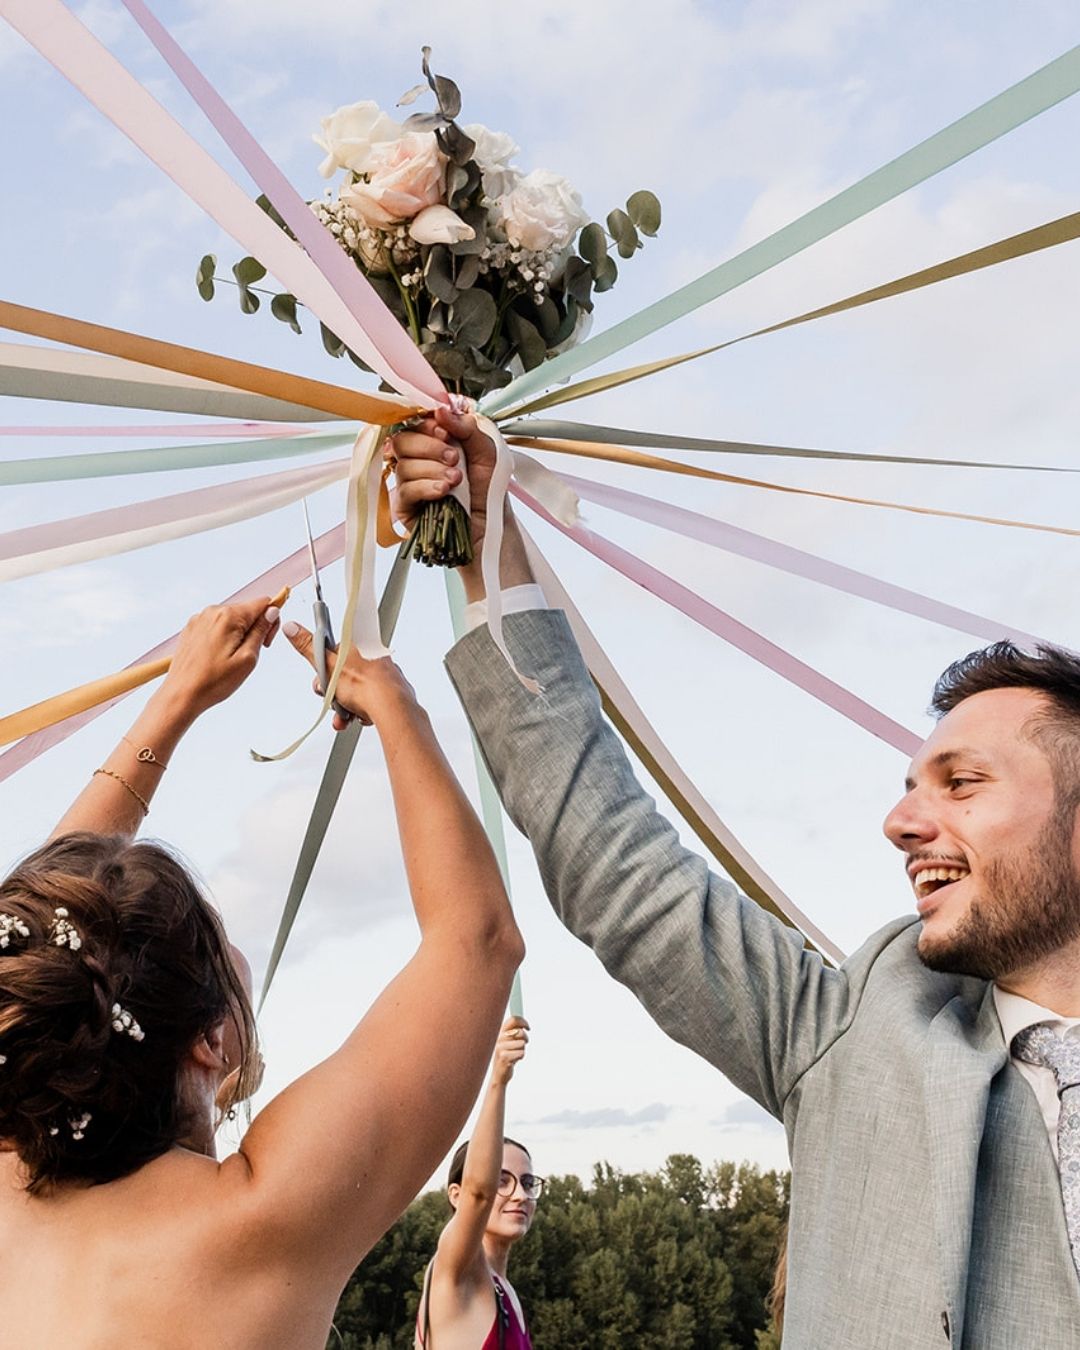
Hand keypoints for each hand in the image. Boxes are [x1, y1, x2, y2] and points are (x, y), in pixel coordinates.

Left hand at [161, 598, 279, 716]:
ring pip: (232, 619)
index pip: (263, 603)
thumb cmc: (214, 681)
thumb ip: (261, 630)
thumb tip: (272, 611)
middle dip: (254, 629)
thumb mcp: (248, 658)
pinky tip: (218, 656)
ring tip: (230, 659)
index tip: (265, 642)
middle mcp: (212, 611)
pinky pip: (216, 626)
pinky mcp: (191, 628)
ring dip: (238, 634)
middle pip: (247, 611)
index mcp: (229, 616)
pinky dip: (223, 638)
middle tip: (247, 655)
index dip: (271, 622)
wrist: (181, 694)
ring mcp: (199, 619)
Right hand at [283, 621, 414, 728]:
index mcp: (359, 644)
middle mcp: (373, 657)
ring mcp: (384, 675)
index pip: (335, 651)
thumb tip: (291, 627)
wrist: (392, 708)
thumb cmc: (365, 684)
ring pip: (357, 691)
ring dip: (346, 706)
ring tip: (344, 716)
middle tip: (332, 699)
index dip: (324, 669)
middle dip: (334, 692)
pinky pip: (371, 702)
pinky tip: (358, 717)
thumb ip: (308, 646)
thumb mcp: (327, 664)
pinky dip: (362, 712)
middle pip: (344, 674)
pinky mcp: (392, 692)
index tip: (322, 679)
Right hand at [389, 407, 498, 553]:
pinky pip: (405, 490)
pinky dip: (425, 487)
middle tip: (454, 458)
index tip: (445, 432)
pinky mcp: (406, 507)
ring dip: (432, 469)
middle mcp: (418, 460)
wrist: (491, 524)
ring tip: (456, 480)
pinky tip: (443, 492)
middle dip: (429, 447)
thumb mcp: (486, 450)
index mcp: (434, 442)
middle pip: (402, 441)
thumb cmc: (488, 488)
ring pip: (403, 466)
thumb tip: (440, 409)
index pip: (415, 424)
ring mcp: (410, 483)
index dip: (426, 425)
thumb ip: (466, 427)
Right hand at [491, 1016, 528, 1086]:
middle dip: (525, 1038)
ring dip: (522, 1050)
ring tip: (515, 1055)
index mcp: (500, 1033)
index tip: (528, 1027)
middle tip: (522, 1045)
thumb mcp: (508, 1042)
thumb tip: (523, 1024)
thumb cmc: (506, 1057)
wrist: (499, 1075)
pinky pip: (521, 1053)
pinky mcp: (504, 1058)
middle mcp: (499, 1039)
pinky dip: (520, 1057)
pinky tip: (514, 1061)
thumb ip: (514, 1032)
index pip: (513, 1020)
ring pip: (522, 1043)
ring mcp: (501, 1048)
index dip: (523, 1021)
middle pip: (520, 1032)